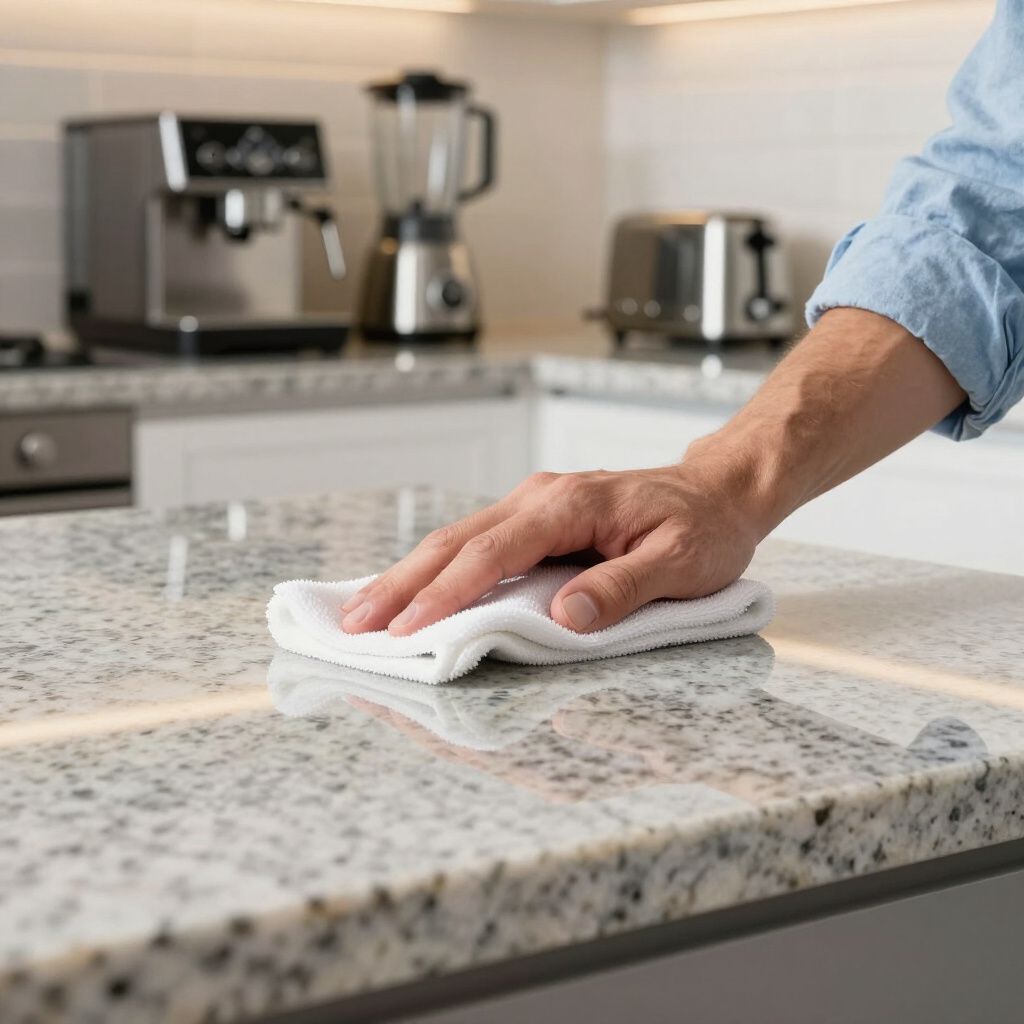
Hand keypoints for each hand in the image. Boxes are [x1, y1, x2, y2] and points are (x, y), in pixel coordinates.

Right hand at [340, 462, 763, 635]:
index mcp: (570, 505)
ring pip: (457, 538)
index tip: (407, 627)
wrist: (718, 491)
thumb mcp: (680, 564)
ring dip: (409, 575)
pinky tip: (414, 588)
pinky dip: (438, 567)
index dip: (446, 593)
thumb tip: (564, 617)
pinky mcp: (536, 517)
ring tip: (365, 609)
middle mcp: (541, 497)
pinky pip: (476, 541)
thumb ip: (621, 589)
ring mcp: (534, 503)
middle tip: (356, 622)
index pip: (493, 553)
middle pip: (455, 540)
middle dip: (402, 583)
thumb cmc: (703, 528)